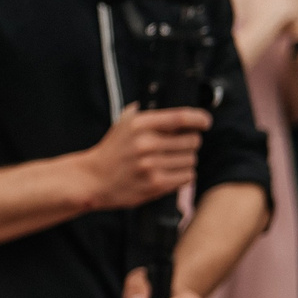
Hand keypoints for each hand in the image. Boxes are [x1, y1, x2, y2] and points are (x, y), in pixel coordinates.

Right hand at [77, 107, 207, 210]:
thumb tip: (181, 112)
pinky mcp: (154, 184)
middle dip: (190, 143)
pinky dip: (182, 175)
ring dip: (185, 161)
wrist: (92, 179)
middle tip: (180, 146)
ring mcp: (151, 165)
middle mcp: (146, 143)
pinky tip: (169, 173)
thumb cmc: (113, 150)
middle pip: (192, 140)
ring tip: (170, 161)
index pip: (182, 117)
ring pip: (191, 160)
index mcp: (140, 124)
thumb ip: (150, 114)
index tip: (205, 123)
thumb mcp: (125, 123)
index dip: (200, 119)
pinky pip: (186, 177)